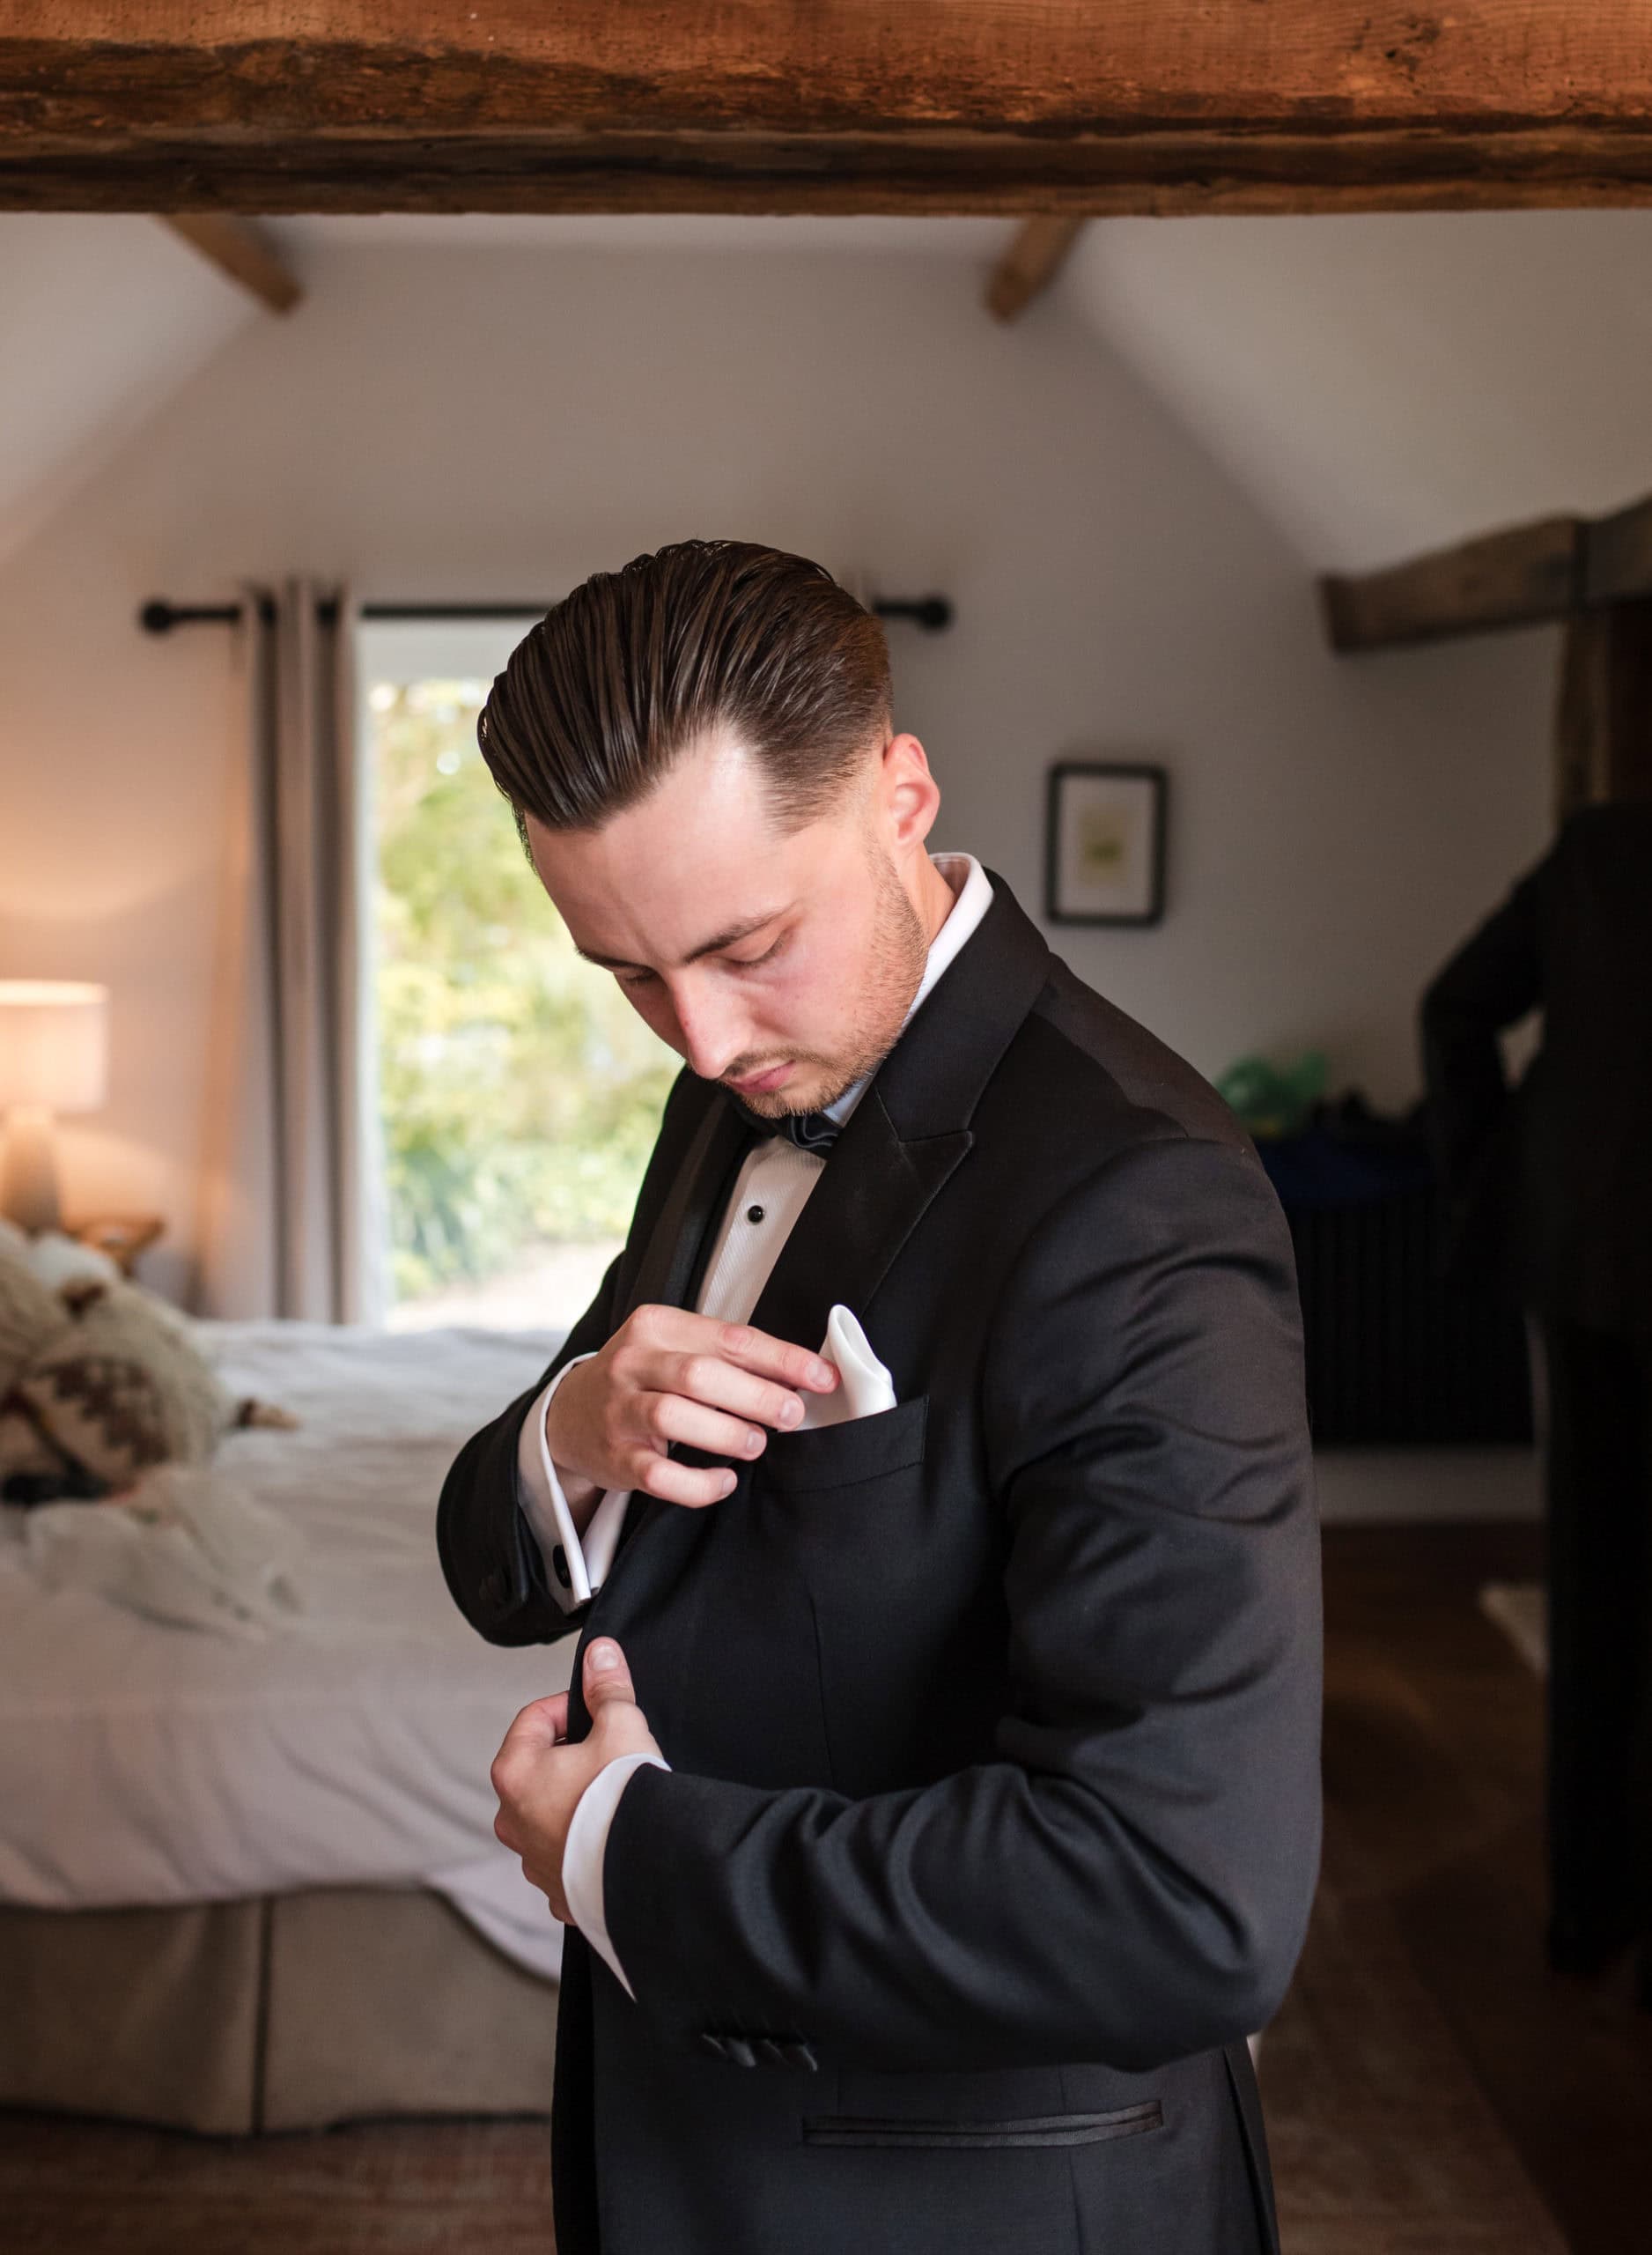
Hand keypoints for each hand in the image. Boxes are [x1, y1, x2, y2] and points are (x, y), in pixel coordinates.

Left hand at [491, 1637, 661, 1925]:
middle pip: (538, 1767)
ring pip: (548, 1814)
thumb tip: (600, 1654)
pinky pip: (565, 1856)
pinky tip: (611, 1837)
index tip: (599, 1711)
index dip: (570, 1706)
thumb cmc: (623, 1801)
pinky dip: (582, 1844)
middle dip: (571, 1755)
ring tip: (614, 1798)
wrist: (646, 1871)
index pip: (534, 1718)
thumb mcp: (621, 1727)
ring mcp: (531, 1859)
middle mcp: (512, 1819)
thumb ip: (607, 1688)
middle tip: (610, 1753)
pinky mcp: (557, 1890)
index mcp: (516, 1773)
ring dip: (573, 1801)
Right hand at [546, 1303, 838, 1511]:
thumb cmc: (643, 1378)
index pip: (732, 1337)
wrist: (570, 1413)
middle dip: (757, 1396)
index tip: (823, 1378)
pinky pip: (660, 1476)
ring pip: (675, 1417)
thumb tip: (799, 1375)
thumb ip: (728, 1356)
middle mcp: (632, 1362)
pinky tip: (724, 1481)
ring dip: (728, 1434)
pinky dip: (700, 1484)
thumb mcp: (677, 1348)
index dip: (784, 1359)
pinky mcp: (615, 1457)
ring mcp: (619, 1410)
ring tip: (756, 1444)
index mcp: (657, 1325)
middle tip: (790, 1414)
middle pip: (701, 1375)